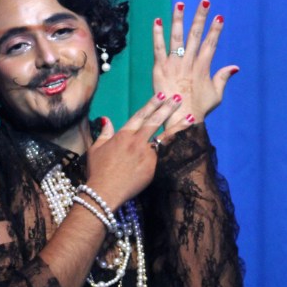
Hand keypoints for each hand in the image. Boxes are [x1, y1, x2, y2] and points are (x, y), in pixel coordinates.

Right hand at [85, 92, 182, 207]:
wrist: (104, 191)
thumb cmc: (97, 171)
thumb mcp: (96, 148)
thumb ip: (104, 133)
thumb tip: (106, 119)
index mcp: (123, 135)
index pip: (140, 116)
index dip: (151, 104)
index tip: (160, 95)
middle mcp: (137, 141)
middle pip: (154, 121)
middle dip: (167, 108)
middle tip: (177, 98)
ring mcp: (146, 154)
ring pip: (165, 137)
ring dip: (178, 126)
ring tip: (190, 117)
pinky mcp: (153, 167)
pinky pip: (167, 154)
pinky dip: (177, 147)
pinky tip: (187, 141)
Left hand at [152, 0, 238, 129]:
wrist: (180, 120)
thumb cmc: (198, 109)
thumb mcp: (216, 95)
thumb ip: (223, 78)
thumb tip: (235, 67)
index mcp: (203, 67)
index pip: (211, 43)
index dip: (215, 29)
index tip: (220, 16)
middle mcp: (189, 63)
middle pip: (196, 35)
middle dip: (201, 17)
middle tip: (204, 1)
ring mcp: (174, 64)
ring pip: (177, 37)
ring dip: (179, 19)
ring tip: (180, 4)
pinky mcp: (160, 68)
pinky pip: (158, 48)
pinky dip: (157, 34)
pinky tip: (157, 20)